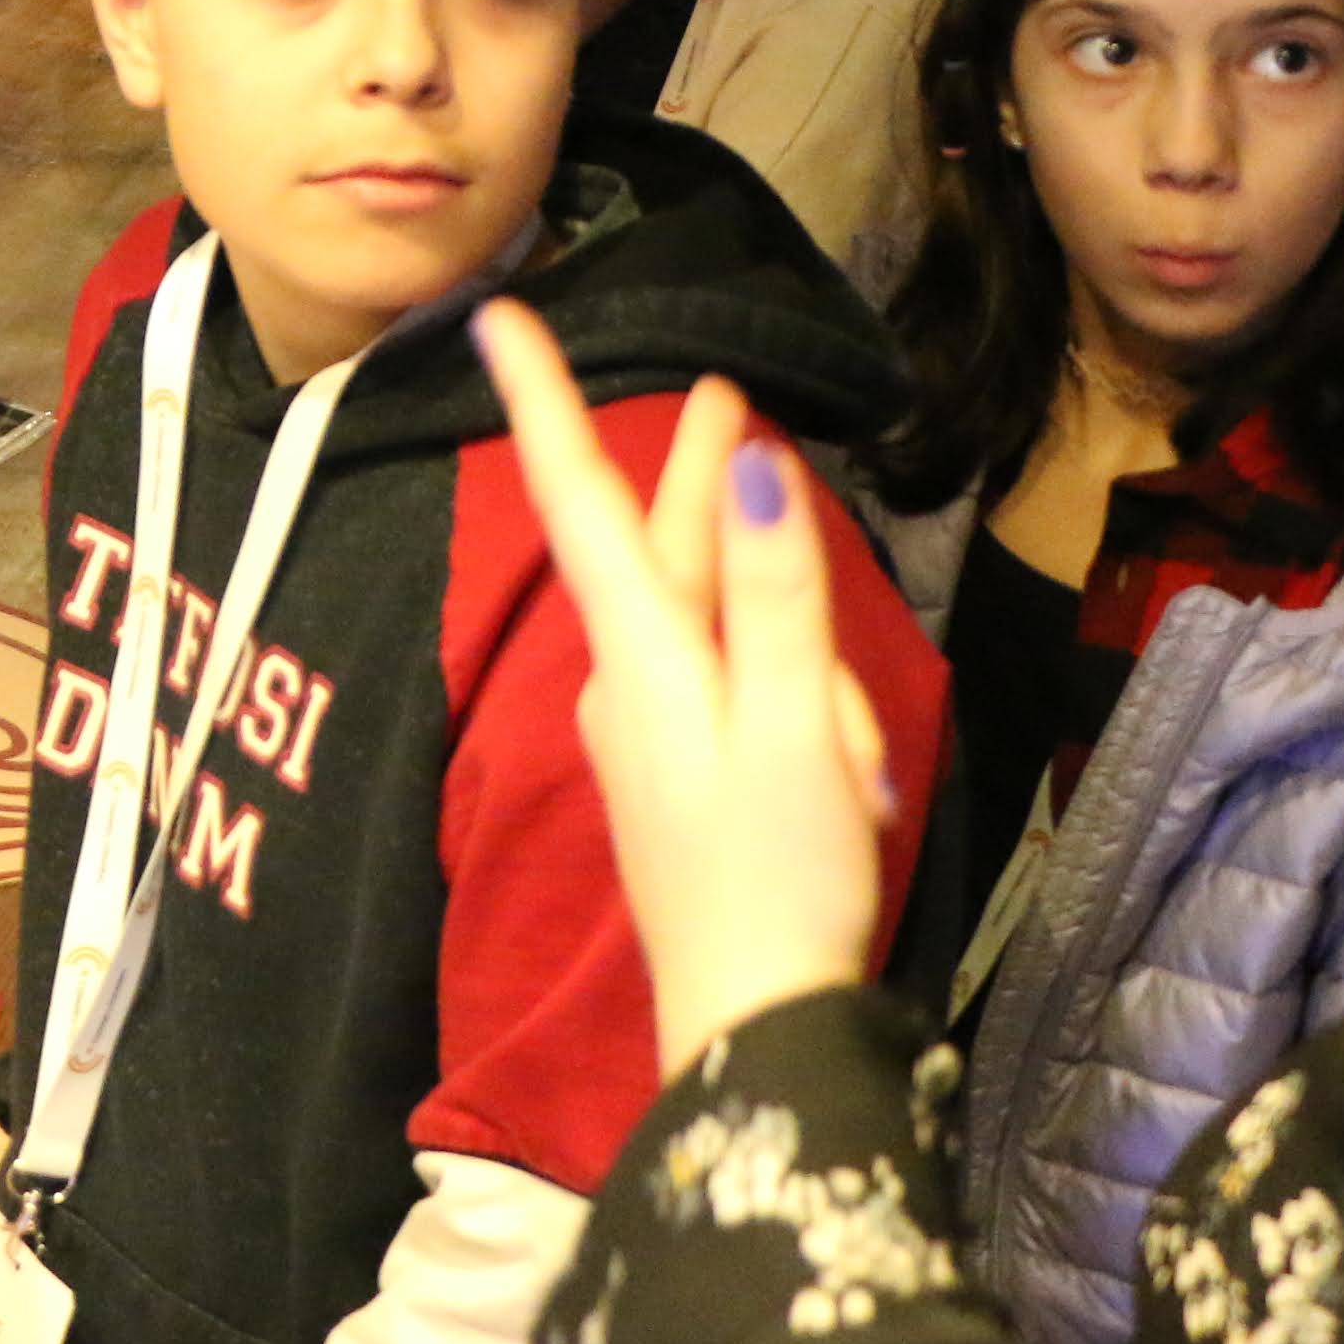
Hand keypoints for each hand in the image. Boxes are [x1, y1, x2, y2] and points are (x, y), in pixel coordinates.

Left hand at [473, 299, 895, 1079]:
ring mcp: (653, 727)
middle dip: (704, 479)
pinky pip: (742, 693)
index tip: (494, 317)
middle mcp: (628, 677)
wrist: (752, 1026)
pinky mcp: (685, 770)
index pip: (580, 499)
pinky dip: (797, 707)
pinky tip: (841, 766)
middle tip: (733, 393)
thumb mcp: (793, 721)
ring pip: (725, 629)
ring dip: (795, 658)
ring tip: (850, 766)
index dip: (544, 402)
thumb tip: (749, 459)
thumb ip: (774, 590)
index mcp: (642, 653)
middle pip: (666, 548)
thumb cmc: (777, 873)